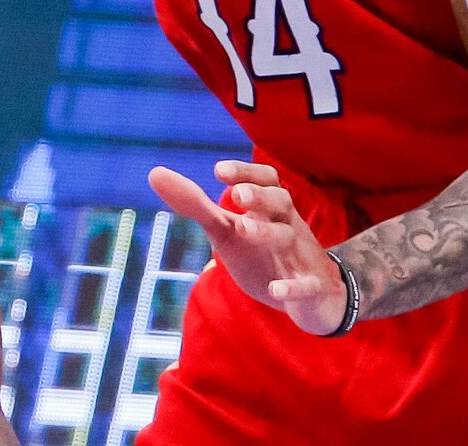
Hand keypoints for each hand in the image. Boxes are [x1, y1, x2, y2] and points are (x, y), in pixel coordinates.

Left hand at [150, 161, 347, 334]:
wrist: (313, 298)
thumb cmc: (263, 255)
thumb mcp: (226, 230)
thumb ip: (195, 205)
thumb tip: (154, 172)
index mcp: (270, 209)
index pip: (266, 179)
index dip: (246, 171)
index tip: (219, 170)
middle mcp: (288, 226)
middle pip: (281, 201)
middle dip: (260, 196)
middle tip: (236, 196)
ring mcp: (302, 257)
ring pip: (290, 238)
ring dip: (267, 232)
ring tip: (242, 228)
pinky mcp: (311, 288)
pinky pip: (307, 285)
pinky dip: (293, 286)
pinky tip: (275, 290)